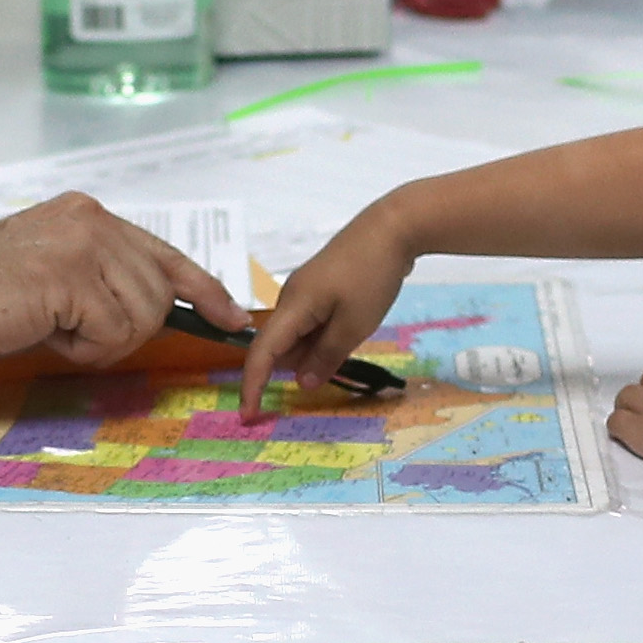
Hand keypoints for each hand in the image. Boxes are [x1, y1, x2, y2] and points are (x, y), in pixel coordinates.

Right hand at [0, 194, 238, 370]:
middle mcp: (91, 221)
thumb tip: (150, 313)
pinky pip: (115, 333)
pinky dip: (83, 350)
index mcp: (85, 216)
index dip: (203, 289)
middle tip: (70, 336)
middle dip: (128, 330)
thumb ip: (95, 283)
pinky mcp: (72, 277)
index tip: (229, 317)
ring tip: (50, 331)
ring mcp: (83, 245)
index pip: (165, 253)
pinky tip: (42, 333)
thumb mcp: (46, 278)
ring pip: (143, 315)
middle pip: (160, 291)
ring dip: (103, 343)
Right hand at [238, 201, 420, 412]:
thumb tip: (302, 383)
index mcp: (292, 306)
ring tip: (355, 328)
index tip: (249, 415)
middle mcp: (290, 298)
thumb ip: (326, 357)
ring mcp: (304, 290)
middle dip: (301, 363)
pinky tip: (352, 322)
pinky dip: (325, 333)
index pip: (261, 352)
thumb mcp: (354, 325)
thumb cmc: (372, 275)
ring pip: (299, 334)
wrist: (393, 226)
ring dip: (317, 347)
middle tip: (343, 349)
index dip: (252, 385)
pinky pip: (312, 320)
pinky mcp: (319, 285)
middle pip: (281, 345)